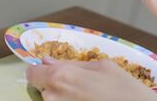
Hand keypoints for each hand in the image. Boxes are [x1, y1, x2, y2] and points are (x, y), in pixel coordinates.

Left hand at [26, 57, 156, 100]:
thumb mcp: (101, 66)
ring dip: (63, 98)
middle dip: (55, 86)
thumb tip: (47, 61)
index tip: (50, 72)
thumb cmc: (124, 90)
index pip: (32, 73)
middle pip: (42, 89)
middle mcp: (54, 98)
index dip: (41, 71)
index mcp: (61, 76)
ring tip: (87, 97)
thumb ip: (71, 63)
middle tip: (79, 87)